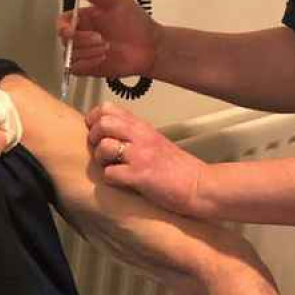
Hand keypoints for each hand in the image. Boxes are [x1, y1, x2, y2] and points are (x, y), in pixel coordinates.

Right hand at [57, 0, 160, 78]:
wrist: (152, 46)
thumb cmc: (137, 23)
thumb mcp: (117, 1)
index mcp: (84, 19)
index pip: (63, 23)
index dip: (63, 27)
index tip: (72, 30)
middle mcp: (82, 36)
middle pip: (65, 40)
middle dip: (81, 39)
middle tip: (100, 38)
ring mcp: (86, 52)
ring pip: (70, 55)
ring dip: (87, 51)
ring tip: (107, 48)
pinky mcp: (90, 68)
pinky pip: (76, 69)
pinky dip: (87, 63)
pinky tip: (103, 58)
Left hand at [86, 103, 208, 217]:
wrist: (201, 187)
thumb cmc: (177, 168)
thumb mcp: (154, 140)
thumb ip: (132, 133)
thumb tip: (105, 133)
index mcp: (142, 126)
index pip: (107, 108)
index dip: (94, 119)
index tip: (96, 131)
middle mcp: (140, 136)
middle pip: (103, 123)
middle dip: (94, 138)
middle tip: (103, 152)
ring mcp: (140, 155)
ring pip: (104, 147)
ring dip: (101, 160)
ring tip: (112, 167)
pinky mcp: (140, 176)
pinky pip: (110, 174)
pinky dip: (111, 180)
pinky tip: (121, 183)